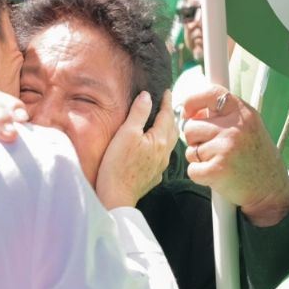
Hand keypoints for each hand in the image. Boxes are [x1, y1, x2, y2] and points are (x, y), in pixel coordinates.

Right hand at [96, 91, 175, 209]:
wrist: (116, 197)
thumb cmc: (118, 165)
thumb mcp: (126, 133)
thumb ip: (138, 114)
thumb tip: (147, 96)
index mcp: (159, 140)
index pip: (167, 116)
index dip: (167, 102)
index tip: (168, 91)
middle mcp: (164, 153)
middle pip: (172, 130)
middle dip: (170, 116)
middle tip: (166, 105)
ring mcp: (160, 166)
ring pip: (168, 143)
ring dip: (167, 130)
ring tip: (161, 123)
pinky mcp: (153, 176)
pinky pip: (161, 156)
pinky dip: (160, 145)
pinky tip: (153, 146)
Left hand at [182, 85, 288, 226]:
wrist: (271, 190)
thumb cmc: (257, 159)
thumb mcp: (248, 128)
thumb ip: (223, 116)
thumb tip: (191, 112)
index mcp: (243, 114)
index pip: (211, 93)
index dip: (193, 101)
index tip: (188, 112)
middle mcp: (235, 128)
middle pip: (192, 126)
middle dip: (196, 140)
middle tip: (214, 150)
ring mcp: (226, 148)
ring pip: (190, 149)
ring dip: (199, 158)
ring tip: (219, 162)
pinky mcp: (217, 170)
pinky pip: (192, 169)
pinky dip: (200, 175)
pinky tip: (217, 175)